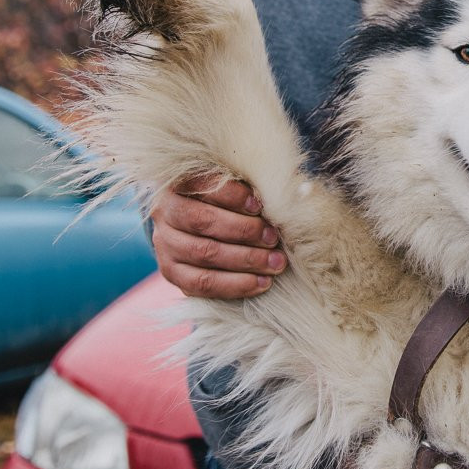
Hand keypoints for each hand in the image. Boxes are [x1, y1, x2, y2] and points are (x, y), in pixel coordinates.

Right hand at [150, 176, 286, 298]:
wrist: (206, 228)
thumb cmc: (233, 201)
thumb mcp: (242, 186)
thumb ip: (263, 185)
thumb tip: (303, 193)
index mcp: (180, 183)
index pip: (202, 185)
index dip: (232, 196)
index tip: (260, 205)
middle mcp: (165, 212)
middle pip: (203, 221)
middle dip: (244, 231)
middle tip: (274, 238)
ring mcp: (165, 245)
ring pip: (204, 253)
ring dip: (245, 260)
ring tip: (276, 263)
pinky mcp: (172, 273)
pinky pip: (201, 284)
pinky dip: (234, 285)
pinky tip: (261, 283)